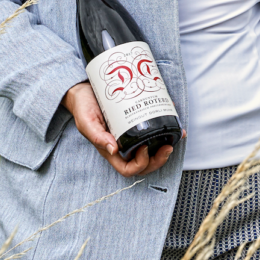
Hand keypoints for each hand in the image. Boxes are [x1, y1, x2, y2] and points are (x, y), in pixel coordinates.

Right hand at [62, 81, 185, 177]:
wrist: (84, 90)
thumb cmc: (84, 108)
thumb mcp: (86, 122)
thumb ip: (97, 136)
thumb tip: (113, 150)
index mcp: (112, 150)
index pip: (129, 169)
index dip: (140, 164)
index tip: (144, 148)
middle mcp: (124, 145)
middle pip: (145, 163)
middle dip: (159, 159)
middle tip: (168, 146)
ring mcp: (132, 134)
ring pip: (153, 148)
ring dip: (166, 145)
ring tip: (176, 134)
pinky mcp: (138, 120)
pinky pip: (154, 128)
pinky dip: (166, 125)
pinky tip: (173, 117)